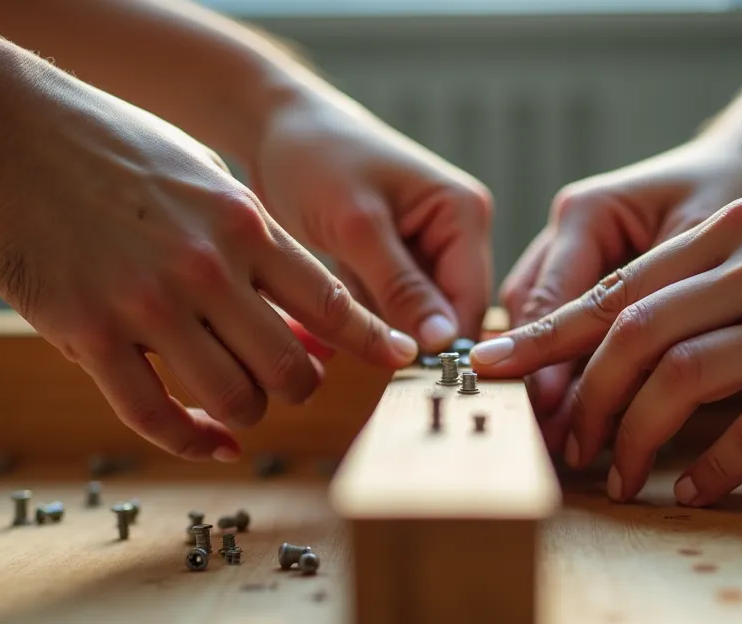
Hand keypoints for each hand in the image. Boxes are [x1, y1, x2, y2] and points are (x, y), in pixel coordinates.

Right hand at [0, 67, 416, 461]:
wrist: (2, 129)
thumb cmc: (109, 147)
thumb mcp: (202, 176)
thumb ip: (252, 243)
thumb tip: (302, 318)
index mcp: (243, 223)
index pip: (331, 302)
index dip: (370, 342)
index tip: (396, 360)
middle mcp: (207, 267)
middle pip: (291, 368)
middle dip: (298, 389)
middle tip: (283, 386)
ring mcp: (148, 304)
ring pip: (233, 400)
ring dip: (244, 416)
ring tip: (234, 406)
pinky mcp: (89, 332)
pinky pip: (154, 415)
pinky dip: (189, 441)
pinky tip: (203, 439)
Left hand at [249, 91, 492, 350]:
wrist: (270, 125)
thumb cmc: (314, 157)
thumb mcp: (357, 225)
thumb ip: (401, 286)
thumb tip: (443, 344)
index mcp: (464, 213)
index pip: (471, 300)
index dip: (446, 345)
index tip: (407, 380)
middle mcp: (454, 232)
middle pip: (448, 313)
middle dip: (410, 338)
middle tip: (362, 357)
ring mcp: (423, 248)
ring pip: (416, 317)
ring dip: (383, 331)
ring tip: (341, 325)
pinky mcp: (391, 261)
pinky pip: (389, 308)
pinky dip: (364, 317)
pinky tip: (332, 314)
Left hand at [475, 196, 741, 504]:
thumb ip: (710, 281)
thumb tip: (619, 344)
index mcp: (740, 228)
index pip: (620, 285)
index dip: (548, 334)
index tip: (493, 367)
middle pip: (632, 331)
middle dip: (581, 396)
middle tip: (563, 442)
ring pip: (677, 381)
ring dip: (630, 438)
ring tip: (616, 473)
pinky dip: (706, 471)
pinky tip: (691, 491)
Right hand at [488, 138, 741, 448]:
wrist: (733, 161)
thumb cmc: (728, 192)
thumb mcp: (710, 244)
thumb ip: (676, 305)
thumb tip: (654, 378)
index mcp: (588, 212)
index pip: (558, 298)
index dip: (550, 358)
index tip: (547, 410)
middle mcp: (565, 228)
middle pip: (535, 312)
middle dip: (540, 375)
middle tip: (545, 435)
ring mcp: (566, 248)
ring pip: (538, 319)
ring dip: (548, 374)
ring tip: (556, 434)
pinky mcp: (580, 268)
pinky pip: (562, 319)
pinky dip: (568, 361)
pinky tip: (576, 408)